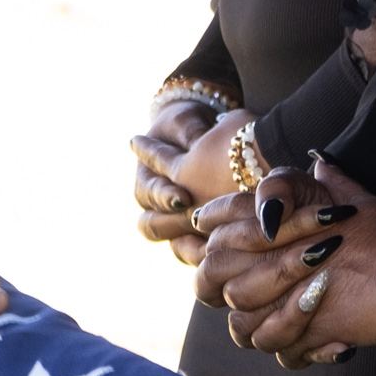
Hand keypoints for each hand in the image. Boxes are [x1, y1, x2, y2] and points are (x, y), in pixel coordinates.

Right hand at [132, 96, 239, 261]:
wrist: (201, 136)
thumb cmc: (190, 124)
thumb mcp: (188, 119)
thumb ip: (189, 130)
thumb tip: (196, 141)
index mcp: (147, 179)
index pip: (150, 193)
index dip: (164, 196)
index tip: (182, 197)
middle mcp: (156, 208)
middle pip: (154, 227)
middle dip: (175, 225)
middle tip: (197, 220)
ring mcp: (176, 225)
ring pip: (176, 247)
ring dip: (192, 247)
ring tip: (213, 246)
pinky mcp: (198, 237)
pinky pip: (201, 255)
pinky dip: (212, 256)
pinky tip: (229, 254)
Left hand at [192, 155, 375, 368]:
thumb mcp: (355, 198)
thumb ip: (331, 183)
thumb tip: (321, 166)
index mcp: (271, 224)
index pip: (215, 237)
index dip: (212, 254)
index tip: (228, 268)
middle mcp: (270, 260)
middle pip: (217, 285)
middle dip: (234, 298)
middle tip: (265, 304)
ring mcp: (285, 298)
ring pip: (243, 327)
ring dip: (266, 330)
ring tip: (296, 325)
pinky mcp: (308, 332)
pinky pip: (283, 352)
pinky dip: (299, 353)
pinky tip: (322, 344)